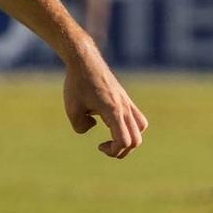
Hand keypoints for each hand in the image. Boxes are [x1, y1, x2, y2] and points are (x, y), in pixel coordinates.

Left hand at [63, 44, 147, 159]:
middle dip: (122, 150)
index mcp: (113, 111)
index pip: (124, 141)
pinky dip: (129, 127)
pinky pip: (137, 117)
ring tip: (112, 138)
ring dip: (130, 138)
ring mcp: (127, 102)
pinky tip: (110, 123)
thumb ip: (81, 127)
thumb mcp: (72, 109)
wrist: (84, 61)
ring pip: (141, 127)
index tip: (99, 146)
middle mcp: (124, 107)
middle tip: (104, 147)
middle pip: (136, 140)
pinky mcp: (125, 98)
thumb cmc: (77, 84)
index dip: (114, 151)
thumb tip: (93, 127)